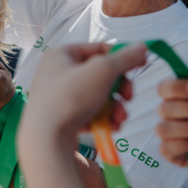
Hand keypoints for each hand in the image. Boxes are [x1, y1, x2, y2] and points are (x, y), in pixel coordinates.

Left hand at [21, 43, 146, 143]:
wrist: (47, 139)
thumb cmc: (69, 98)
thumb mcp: (102, 71)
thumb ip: (124, 59)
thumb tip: (141, 48)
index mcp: (61, 55)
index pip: (98, 48)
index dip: (122, 56)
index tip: (141, 64)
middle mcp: (57, 74)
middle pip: (100, 75)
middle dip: (119, 88)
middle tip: (128, 97)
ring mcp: (58, 97)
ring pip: (97, 96)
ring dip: (115, 107)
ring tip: (120, 118)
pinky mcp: (62, 118)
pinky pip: (89, 113)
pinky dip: (103, 119)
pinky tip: (111, 126)